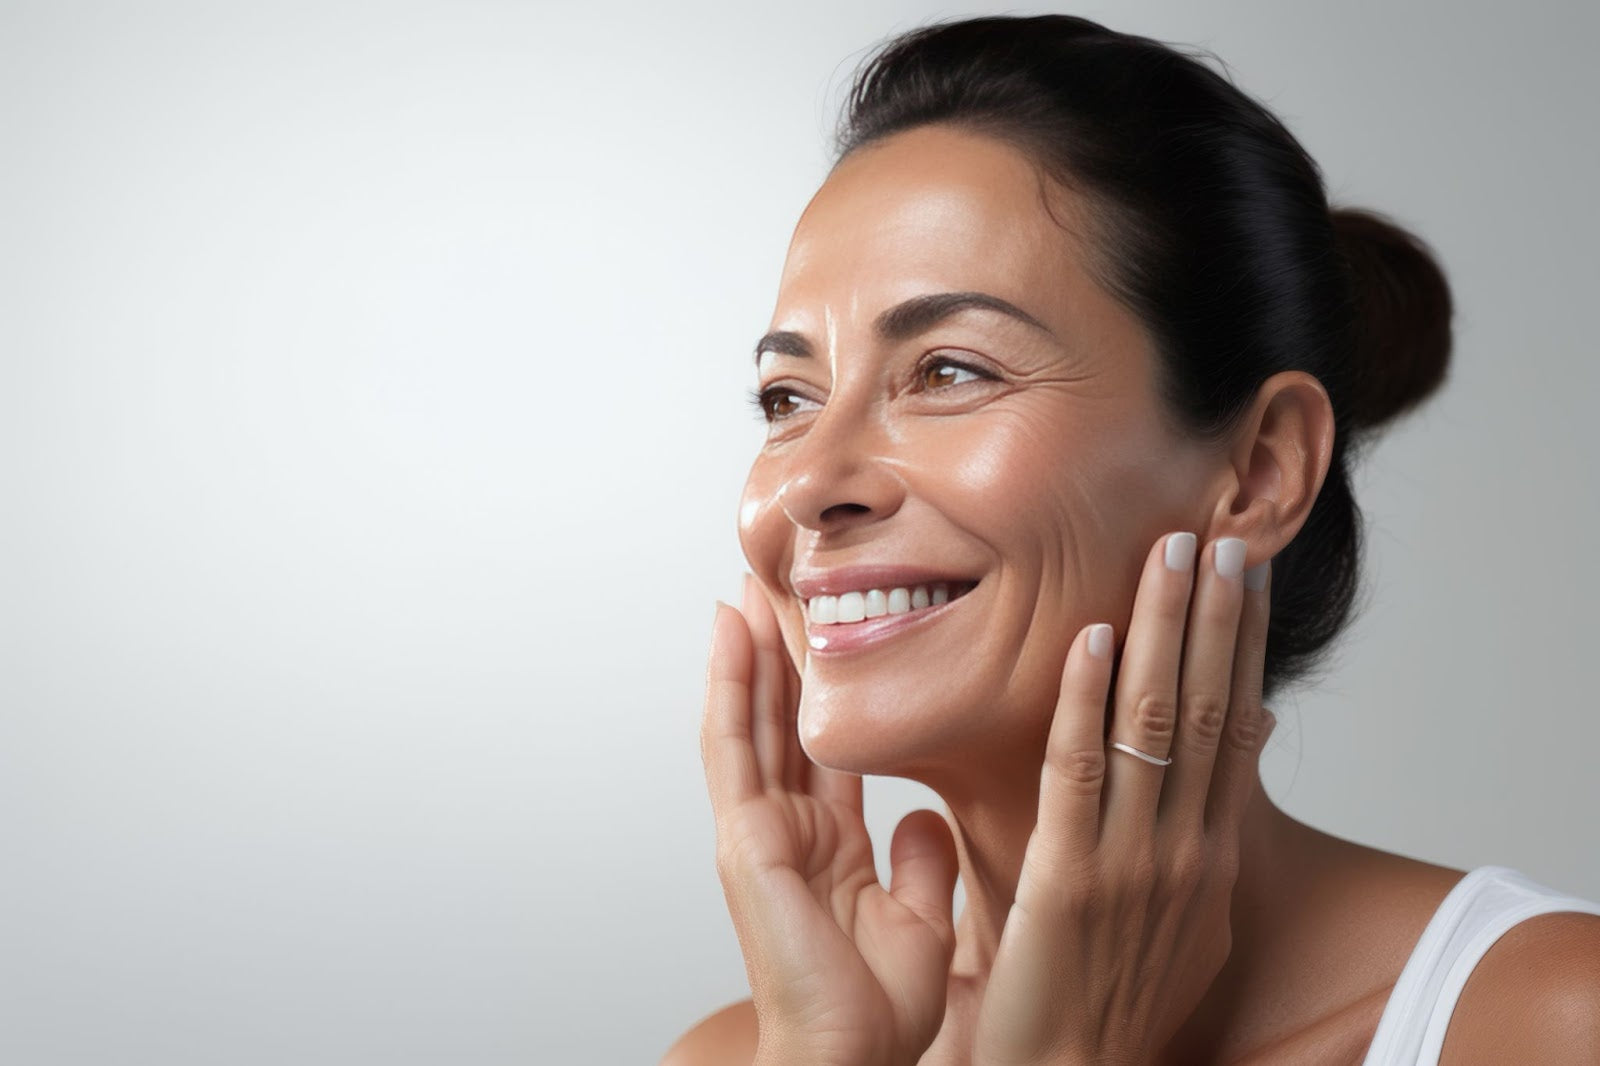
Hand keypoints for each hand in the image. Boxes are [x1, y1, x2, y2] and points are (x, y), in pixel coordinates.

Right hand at [701, 575, 960, 1065]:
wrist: (851, 1059)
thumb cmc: (876, 1014)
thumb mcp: (920, 920)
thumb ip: (921, 861)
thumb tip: (926, 814)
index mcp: (826, 845)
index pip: (820, 747)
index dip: (820, 690)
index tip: (826, 632)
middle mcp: (785, 829)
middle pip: (778, 721)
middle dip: (777, 653)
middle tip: (777, 584)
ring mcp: (757, 829)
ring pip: (749, 718)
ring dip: (747, 651)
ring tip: (748, 587)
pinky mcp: (742, 836)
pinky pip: (733, 746)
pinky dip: (727, 684)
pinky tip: (729, 633)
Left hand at [971, 532, 1275, 1065]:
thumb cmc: (1119, 995)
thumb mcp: (1190, 913)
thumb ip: (1206, 830)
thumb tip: (1238, 742)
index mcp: (1210, 853)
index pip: (1234, 726)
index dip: (1241, 646)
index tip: (1244, 574)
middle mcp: (1186, 849)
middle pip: (1205, 710)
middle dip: (1212, 620)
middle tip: (1215, 538)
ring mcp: (1133, 863)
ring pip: (1153, 726)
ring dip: (1162, 633)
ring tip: (1169, 557)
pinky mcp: (1069, 880)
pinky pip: (1079, 772)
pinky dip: (1086, 700)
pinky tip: (1090, 637)